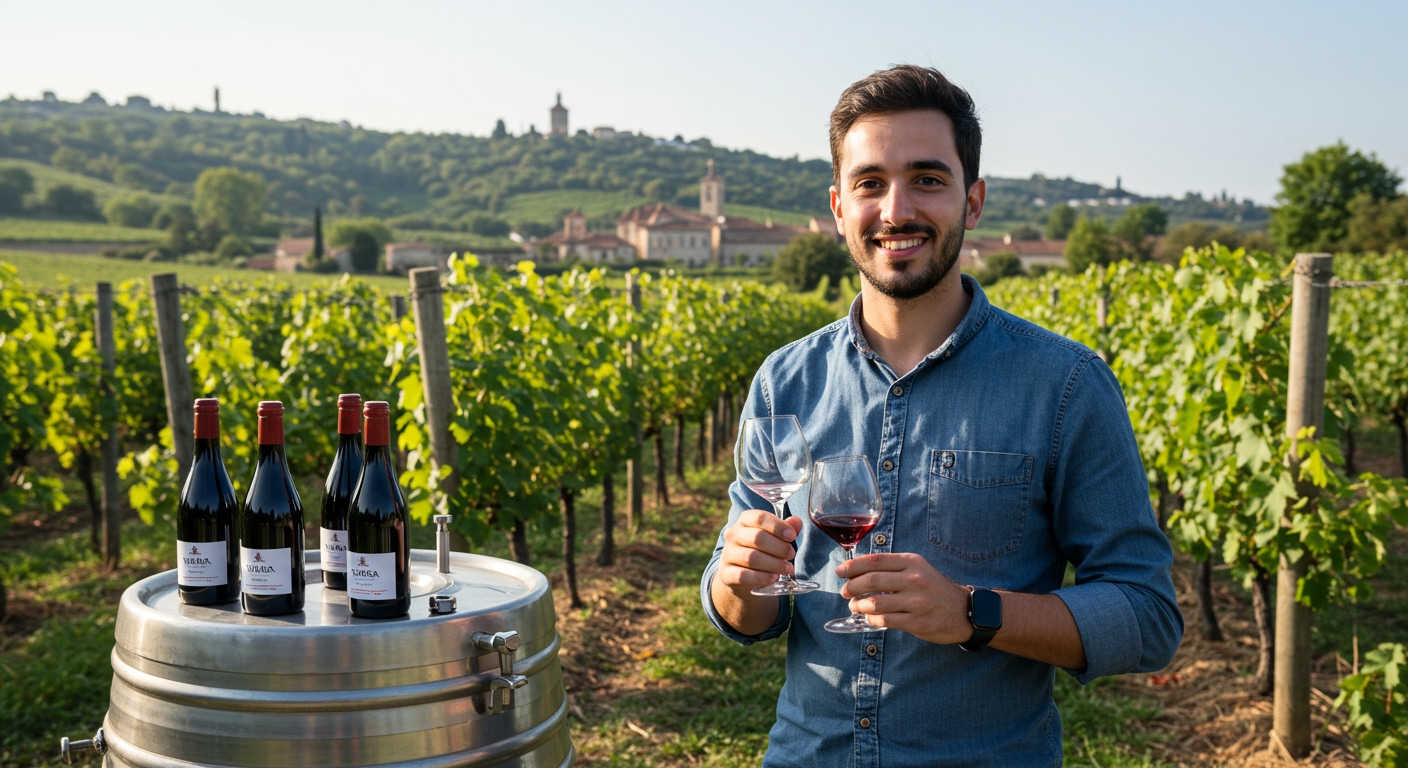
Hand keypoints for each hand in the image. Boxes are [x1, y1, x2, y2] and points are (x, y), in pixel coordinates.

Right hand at [715, 510, 803, 595]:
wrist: (742, 577)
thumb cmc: (762, 550)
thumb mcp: (774, 537)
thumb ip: (786, 529)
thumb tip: (797, 521)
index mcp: (744, 521)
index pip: (759, 517)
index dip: (777, 526)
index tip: (792, 536)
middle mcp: (733, 535)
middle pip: (757, 537)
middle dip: (779, 547)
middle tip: (791, 554)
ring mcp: (728, 554)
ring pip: (751, 557)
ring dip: (773, 564)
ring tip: (787, 568)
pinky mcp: (726, 574)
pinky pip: (743, 575)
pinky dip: (761, 577)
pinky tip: (774, 578)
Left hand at [837, 552, 972, 643]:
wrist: (965, 610)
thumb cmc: (935, 589)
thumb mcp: (918, 569)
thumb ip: (893, 568)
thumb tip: (859, 571)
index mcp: (912, 562)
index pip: (876, 560)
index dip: (853, 566)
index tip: (840, 572)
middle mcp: (915, 579)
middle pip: (872, 580)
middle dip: (852, 587)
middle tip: (845, 592)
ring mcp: (918, 601)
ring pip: (876, 602)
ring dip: (859, 605)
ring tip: (855, 606)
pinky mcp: (919, 621)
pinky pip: (886, 620)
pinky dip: (872, 619)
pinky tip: (869, 618)